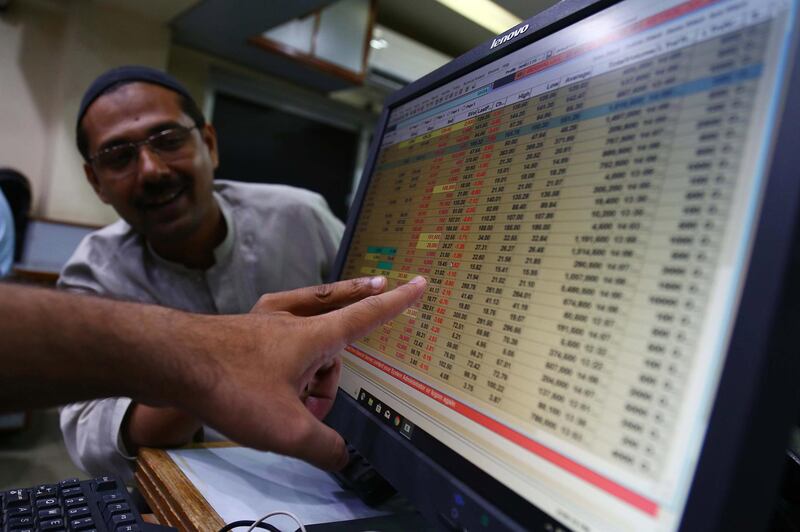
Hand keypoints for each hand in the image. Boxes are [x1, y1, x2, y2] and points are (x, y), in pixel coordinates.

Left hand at [181, 276, 425, 470]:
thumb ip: (323, 445)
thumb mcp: (287, 429)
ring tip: (287, 408)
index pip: (367, 314)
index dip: (398, 302)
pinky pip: (280, 340)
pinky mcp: (243, 330)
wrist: (171, 363)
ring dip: (308, 376)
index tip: (419, 283)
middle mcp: (293, 319)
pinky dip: (286, 363)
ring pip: (307, 340)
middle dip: (334, 372)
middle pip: (335, 335)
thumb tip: (343, 458)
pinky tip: (271, 378)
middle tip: (315, 408)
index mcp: (314, 335)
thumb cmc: (231, 387)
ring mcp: (265, 321)